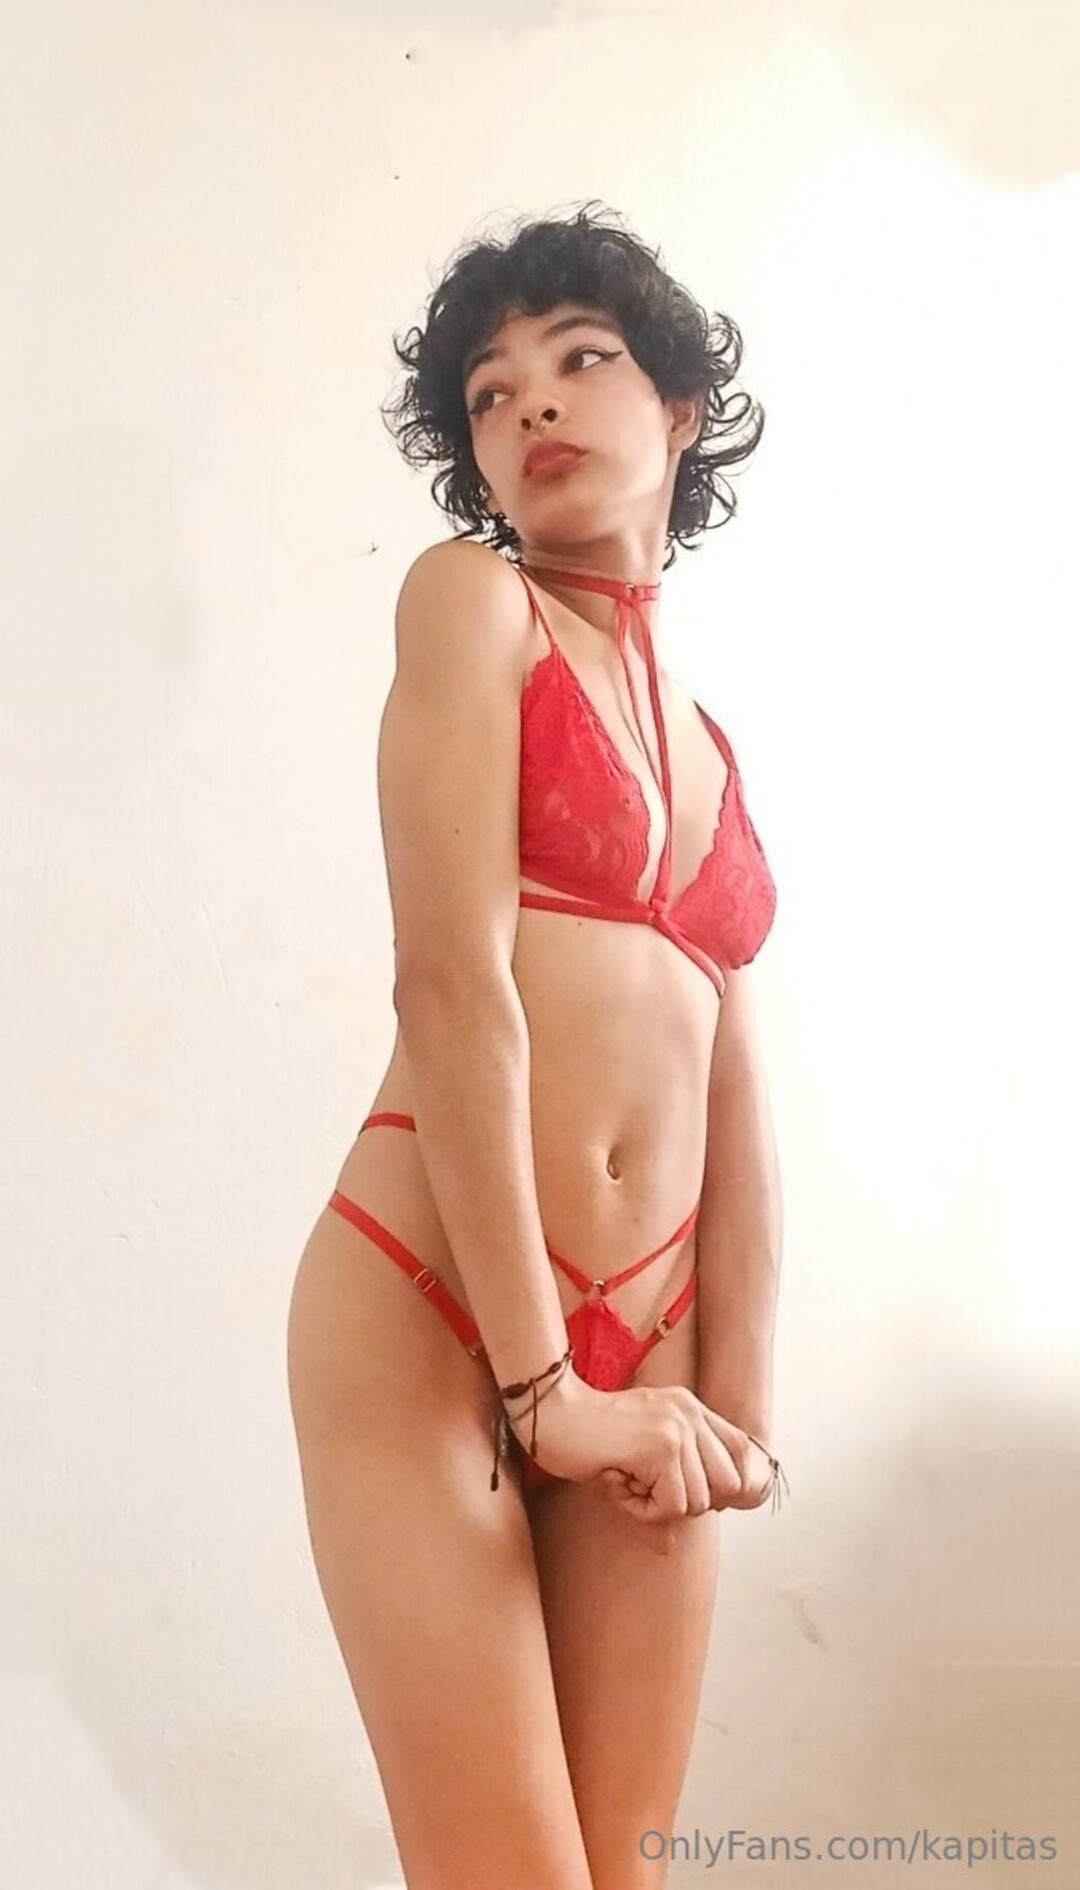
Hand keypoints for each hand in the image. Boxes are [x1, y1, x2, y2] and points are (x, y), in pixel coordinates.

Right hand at [505, 1371, 745, 1548]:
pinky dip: (643, 1511)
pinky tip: (616, 1483)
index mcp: (691, 1408)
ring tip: (624, 1482)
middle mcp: (691, 1412)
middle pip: (730, 1484)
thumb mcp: (631, 1469)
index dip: (723, 1486)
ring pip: (700, 1501)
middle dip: (689, 1502)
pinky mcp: (662, 1446)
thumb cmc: (584, 1440)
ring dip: (659, 1508)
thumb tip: (669, 1549)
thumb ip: (660, 1500)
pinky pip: (673, 1507)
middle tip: (645, 1490)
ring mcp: (679, 1427)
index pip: (743, 1452)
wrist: (548, 1412)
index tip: (681, 1495)